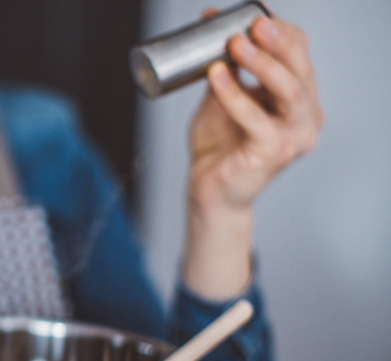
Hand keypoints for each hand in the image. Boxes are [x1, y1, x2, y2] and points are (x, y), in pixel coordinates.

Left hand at [183, 11, 323, 299]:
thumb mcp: (223, 97)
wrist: (208, 189)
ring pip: (289, 90)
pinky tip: (216, 75)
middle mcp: (305, 116)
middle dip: (276, 41)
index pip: (299, 54)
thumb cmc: (219, 146)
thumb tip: (213, 26)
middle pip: (299, 68)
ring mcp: (295, 136)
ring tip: (235, 43)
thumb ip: (226, 68)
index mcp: (299, 99)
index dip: (276, 30)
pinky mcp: (275, 152)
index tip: (246, 13)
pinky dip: (235, 94)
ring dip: (262, 62)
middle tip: (251, 23)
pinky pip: (256, 117)